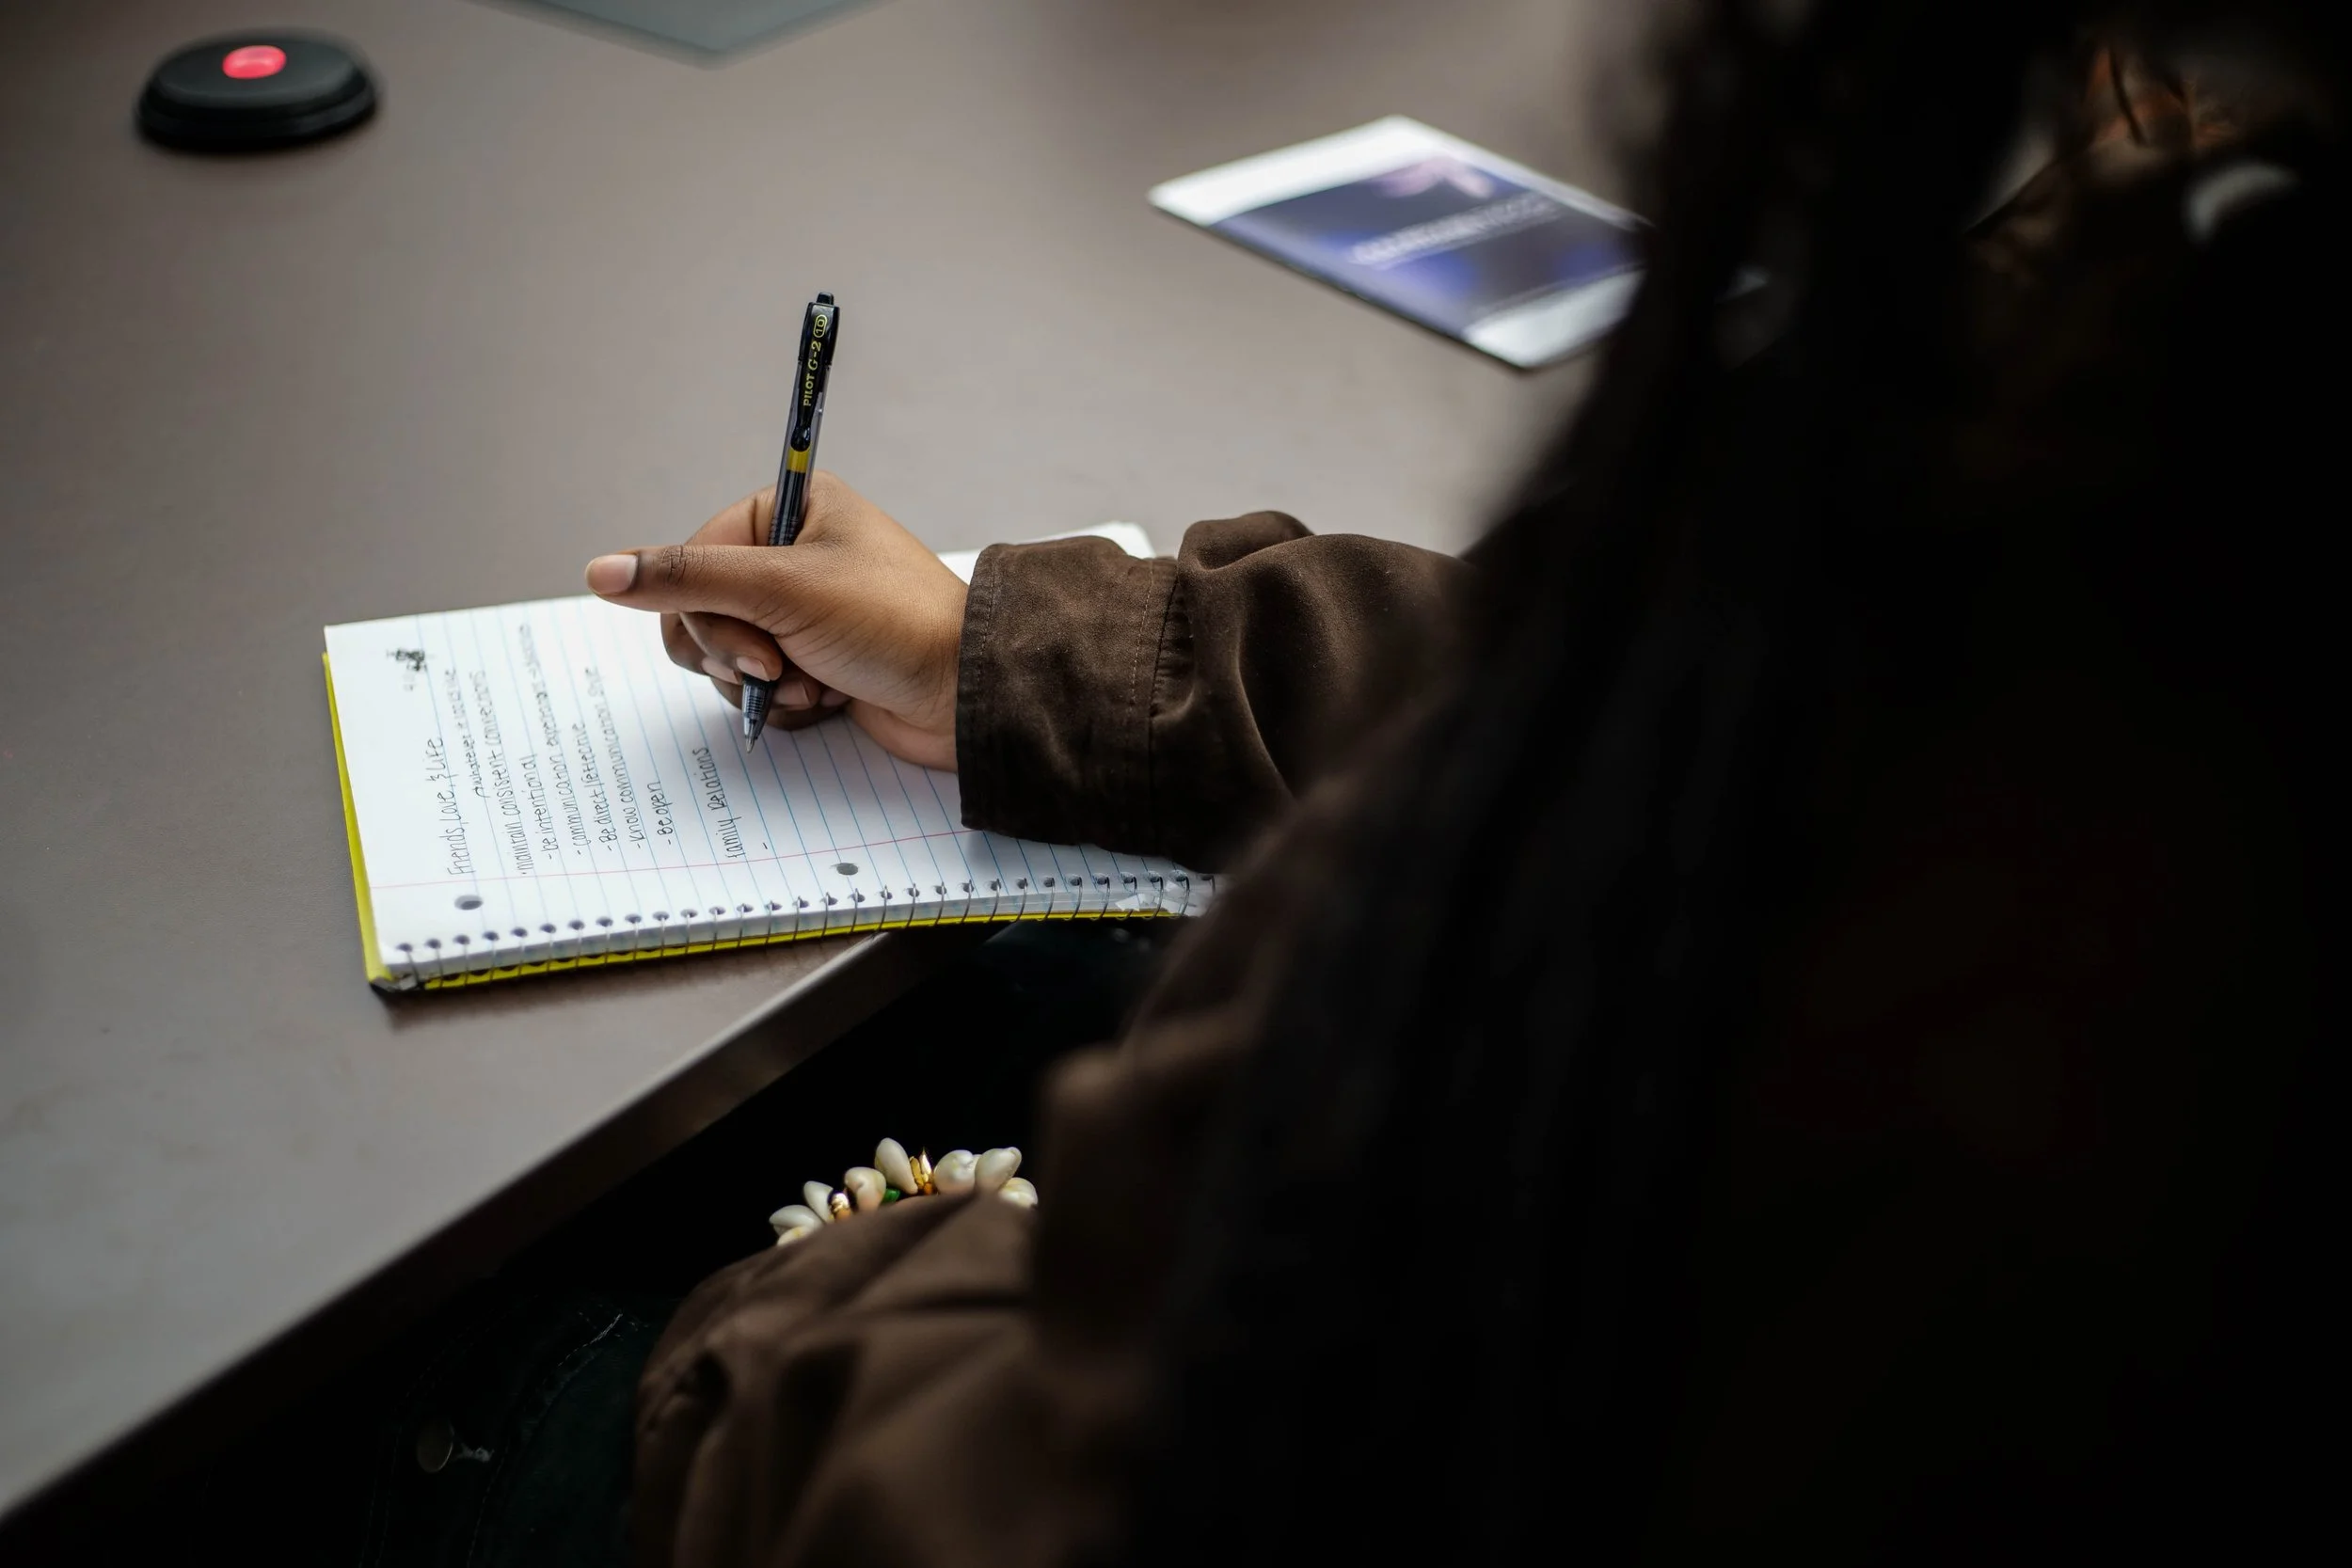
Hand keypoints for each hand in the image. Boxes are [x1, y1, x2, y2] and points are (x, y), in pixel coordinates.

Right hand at [583, 473, 966, 769]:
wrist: (966, 695)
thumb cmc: (894, 623)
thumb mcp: (781, 588)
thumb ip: (685, 578)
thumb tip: (600, 571)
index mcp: (789, 510)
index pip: (694, 558)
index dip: (708, 609)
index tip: (754, 637)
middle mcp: (793, 557)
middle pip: (699, 611)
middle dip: (734, 651)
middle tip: (780, 664)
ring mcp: (802, 614)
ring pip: (723, 657)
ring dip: (758, 683)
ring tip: (813, 684)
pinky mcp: (814, 663)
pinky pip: (756, 689)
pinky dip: (781, 703)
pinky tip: (827, 699)